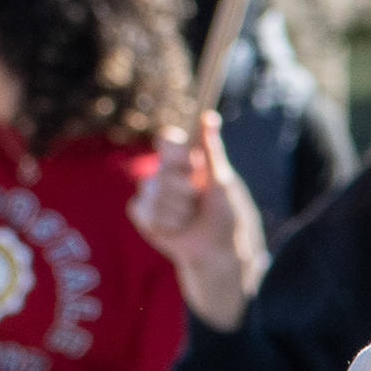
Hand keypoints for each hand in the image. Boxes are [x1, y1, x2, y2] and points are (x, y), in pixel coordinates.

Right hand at [133, 112, 267, 329]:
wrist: (220, 253)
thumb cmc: (228, 216)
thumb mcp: (224, 182)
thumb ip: (212, 151)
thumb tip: (210, 117)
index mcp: (187, 161)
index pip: (167, 141)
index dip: (174, 152)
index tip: (188, 163)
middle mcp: (167, 173)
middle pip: (159, 169)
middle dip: (182, 189)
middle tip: (196, 199)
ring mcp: (154, 194)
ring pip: (151, 192)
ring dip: (176, 210)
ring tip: (190, 218)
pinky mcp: (145, 214)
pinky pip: (142, 210)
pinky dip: (163, 222)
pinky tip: (177, 228)